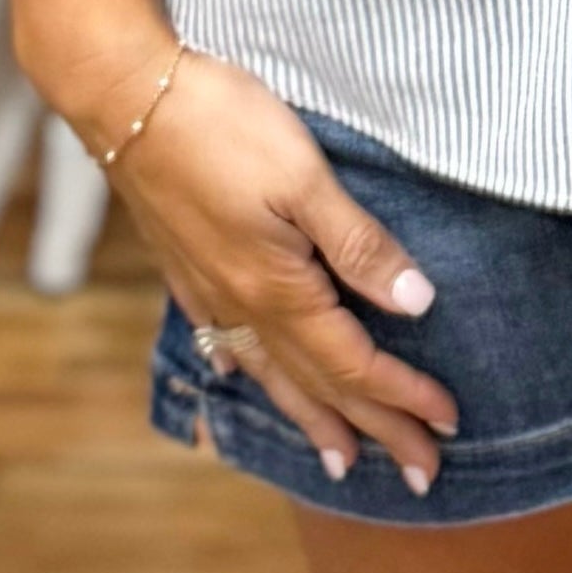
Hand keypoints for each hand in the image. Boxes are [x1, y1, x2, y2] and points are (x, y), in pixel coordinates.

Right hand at [99, 47, 458, 490]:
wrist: (123, 97)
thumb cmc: (219, 123)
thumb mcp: (305, 177)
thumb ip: (359, 244)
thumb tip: (417, 304)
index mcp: (278, 289)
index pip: (354, 362)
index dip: (404, 396)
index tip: (448, 424)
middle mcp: (241, 304)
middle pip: (319, 384)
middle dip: (375, 430)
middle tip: (421, 476)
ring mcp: (208, 289)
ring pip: (272, 373)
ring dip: (313, 417)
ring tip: (340, 460)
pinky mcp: (185, 266)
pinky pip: (226, 341)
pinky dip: (249, 371)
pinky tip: (245, 377)